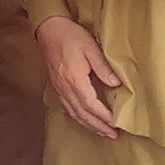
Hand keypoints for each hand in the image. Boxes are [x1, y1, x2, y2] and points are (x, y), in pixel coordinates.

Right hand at [35, 15, 119, 137]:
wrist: (49, 29)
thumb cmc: (71, 35)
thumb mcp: (91, 48)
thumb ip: (103, 67)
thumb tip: (115, 84)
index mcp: (74, 79)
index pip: (90, 104)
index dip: (103, 116)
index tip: (115, 123)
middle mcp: (65, 87)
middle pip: (82, 114)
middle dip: (98, 126)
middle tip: (112, 135)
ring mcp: (59, 88)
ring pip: (74, 113)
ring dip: (89, 125)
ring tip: (102, 132)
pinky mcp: (57, 86)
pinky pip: (68, 107)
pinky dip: (78, 117)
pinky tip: (86, 119)